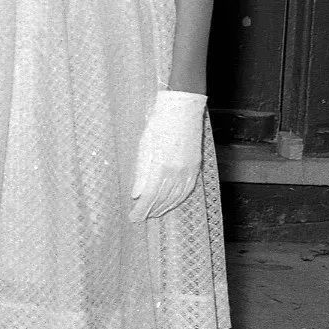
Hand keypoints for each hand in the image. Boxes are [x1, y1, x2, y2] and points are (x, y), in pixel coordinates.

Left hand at [130, 89, 206, 223]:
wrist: (182, 111)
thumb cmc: (159, 125)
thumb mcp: (144, 147)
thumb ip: (141, 173)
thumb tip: (136, 194)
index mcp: (161, 167)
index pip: (150, 196)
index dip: (141, 209)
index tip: (133, 217)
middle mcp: (177, 172)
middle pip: (163, 199)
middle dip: (151, 210)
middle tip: (141, 218)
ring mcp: (188, 170)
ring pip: (177, 196)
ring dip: (165, 207)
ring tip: (154, 213)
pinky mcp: (195, 166)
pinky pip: (188, 189)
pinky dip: (179, 199)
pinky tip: (173, 202)